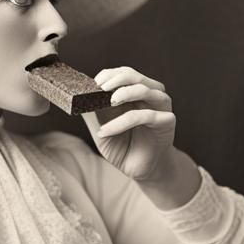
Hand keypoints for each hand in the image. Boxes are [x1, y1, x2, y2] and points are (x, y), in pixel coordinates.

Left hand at [82, 66, 175, 181]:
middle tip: (101, 87)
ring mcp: (161, 107)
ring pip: (144, 90)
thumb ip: (93, 113)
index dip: (110, 74)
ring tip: (109, 103)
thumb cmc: (123, 148)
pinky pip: (145, 116)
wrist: (141, 170)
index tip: (95, 82)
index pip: (124, 74)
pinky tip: (106, 131)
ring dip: (124, 93)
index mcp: (135, 93)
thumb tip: (77, 97)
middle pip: (136, 76)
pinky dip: (123, 122)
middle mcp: (150, 96)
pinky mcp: (166, 122)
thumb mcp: (101, 129)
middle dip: (117, 79)